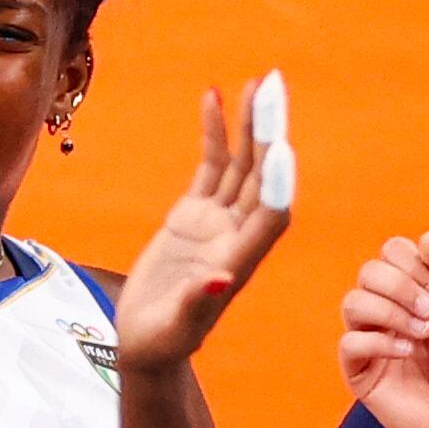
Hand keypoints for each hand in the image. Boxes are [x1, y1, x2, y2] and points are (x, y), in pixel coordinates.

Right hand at [111, 76, 297, 376]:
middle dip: (269, 134)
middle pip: (262, 177)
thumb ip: (198, 301)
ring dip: (249, 125)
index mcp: (238, 261)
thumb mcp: (177, 327)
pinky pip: (211, 167)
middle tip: (274, 89)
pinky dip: (215, 135)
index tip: (281, 148)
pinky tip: (214, 99)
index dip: (278, 183)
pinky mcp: (193, 215)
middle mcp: (236, 236)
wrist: (147, 343)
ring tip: (256, 84)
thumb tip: (220, 277)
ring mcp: (217, 222)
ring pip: (240, 165)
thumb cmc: (163, 341)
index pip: (270, 215)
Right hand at [340, 233, 428, 427]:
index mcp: (412, 290)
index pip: (392, 252)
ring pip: (353, 302)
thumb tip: (425, 236)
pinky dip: (380, 341)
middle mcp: (386, 310)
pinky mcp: (359, 371)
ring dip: (391, 311)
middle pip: (369, 272)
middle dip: (403, 286)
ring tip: (423, 334)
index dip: (415, 264)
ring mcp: (370, 339)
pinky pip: (350, 342)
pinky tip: (407, 353)